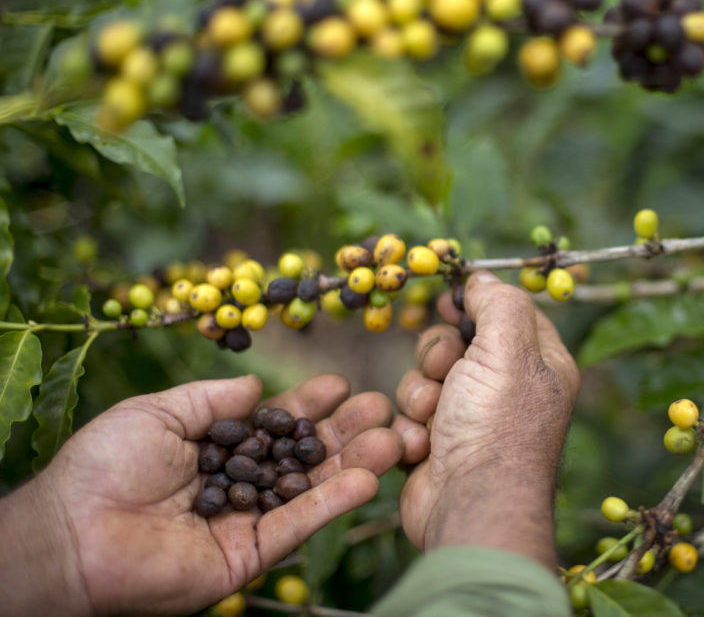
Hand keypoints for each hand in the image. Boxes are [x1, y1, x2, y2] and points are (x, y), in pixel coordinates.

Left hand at [0, 374, 402, 615]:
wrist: (74, 532)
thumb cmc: (103, 466)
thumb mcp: (158, 413)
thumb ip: (211, 398)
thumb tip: (258, 386)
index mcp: (217, 449)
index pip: (275, 424)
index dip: (308, 405)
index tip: (339, 384)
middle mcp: (239, 484)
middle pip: (303, 456)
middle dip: (344, 432)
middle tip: (383, 409)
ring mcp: (246, 521)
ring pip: (310, 490)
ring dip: (353, 465)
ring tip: (392, 440)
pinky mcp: (249, 555)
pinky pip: (297, 526)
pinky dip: (332, 503)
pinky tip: (366, 479)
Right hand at [395, 272, 580, 568]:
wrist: (469, 505)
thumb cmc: (496, 425)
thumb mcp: (507, 347)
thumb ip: (498, 302)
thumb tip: (481, 277)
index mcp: (540, 365)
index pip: (508, 314)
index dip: (477, 303)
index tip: (449, 299)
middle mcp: (508, 390)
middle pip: (457, 342)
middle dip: (439, 353)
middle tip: (447, 371)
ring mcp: (471, 419)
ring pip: (425, 377)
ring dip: (420, 392)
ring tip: (434, 416)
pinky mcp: (437, 444)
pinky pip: (409, 414)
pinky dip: (412, 427)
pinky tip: (425, 445)